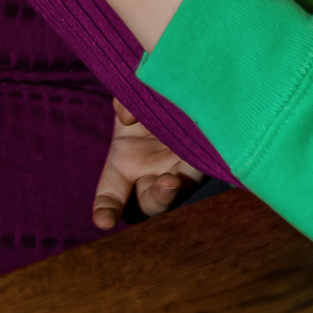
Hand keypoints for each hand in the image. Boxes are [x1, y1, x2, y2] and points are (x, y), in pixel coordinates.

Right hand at [92, 99, 202, 231]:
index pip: (111, 196)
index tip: (104, 221)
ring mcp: (184, 170)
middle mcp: (154, 174)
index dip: (106, 209)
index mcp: (125, 165)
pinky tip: (200, 145)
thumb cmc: (150, 100)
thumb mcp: (132, 99)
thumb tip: (128, 116)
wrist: (187, 90)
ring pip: (180, 192)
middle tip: (166, 183)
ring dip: (175, 191)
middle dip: (157, 199)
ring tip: (173, 181)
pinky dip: (199, 158)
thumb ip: (125, 102)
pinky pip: (204, 164)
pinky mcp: (208, 159)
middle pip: (151, 203)